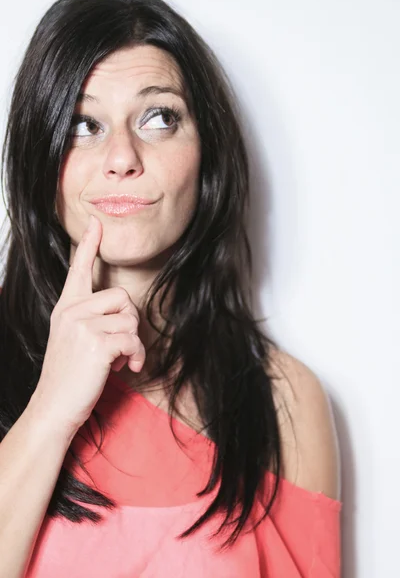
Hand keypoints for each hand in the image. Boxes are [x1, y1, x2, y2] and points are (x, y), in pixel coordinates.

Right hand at [30, 215, 145, 435]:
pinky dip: (136, 356)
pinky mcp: (96, 343)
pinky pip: (133, 339)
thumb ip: (91, 319)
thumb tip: (124, 314)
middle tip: (120, 345)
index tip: (96, 222)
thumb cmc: (70, 376)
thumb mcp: (73, 339)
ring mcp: (82, 325)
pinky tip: (126, 368)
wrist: (54, 406)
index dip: (89, 244)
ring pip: (130, 319)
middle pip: (122, 296)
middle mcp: (72, 311)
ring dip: (134, 343)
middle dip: (129, 322)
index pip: (79, 269)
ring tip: (121, 359)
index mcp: (66, 307)